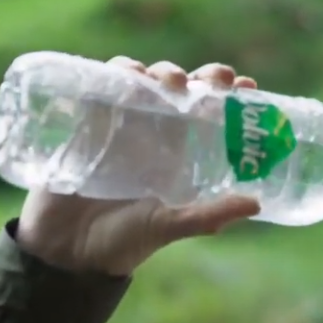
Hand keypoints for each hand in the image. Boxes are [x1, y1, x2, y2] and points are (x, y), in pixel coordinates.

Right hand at [16, 57, 260, 275]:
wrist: (66, 251)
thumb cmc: (125, 241)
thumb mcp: (170, 226)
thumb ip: (208, 216)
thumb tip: (256, 203)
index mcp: (182, 152)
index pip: (211, 113)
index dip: (228, 94)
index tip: (245, 84)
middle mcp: (156, 133)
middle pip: (182, 90)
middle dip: (199, 76)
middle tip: (210, 79)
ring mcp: (121, 125)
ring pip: (144, 81)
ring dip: (157, 71)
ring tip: (167, 81)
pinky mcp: (88, 123)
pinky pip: (100, 88)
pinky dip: (113, 73)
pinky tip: (126, 73)